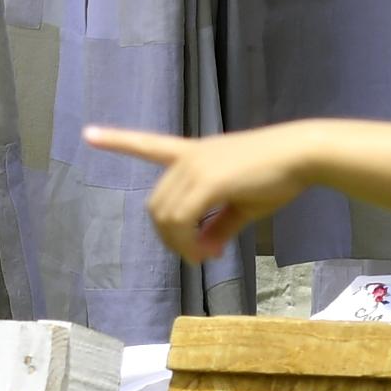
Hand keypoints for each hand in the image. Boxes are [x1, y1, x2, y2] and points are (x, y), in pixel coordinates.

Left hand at [85, 124, 310, 265]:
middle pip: (157, 207)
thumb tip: (203, 250)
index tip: (87, 134)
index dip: (118, 141)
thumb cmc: (277, 174)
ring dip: (181, 244)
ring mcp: (195, 166)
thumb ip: (217, 226)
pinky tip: (211, 251)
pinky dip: (190, 242)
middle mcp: (188, 158)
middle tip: (200, 255)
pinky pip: (182, 220)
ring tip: (208, 254)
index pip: (148, 145)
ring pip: (166, 217)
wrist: (302, 155)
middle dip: (171, 238)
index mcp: (194, 155)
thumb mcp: (242, 204)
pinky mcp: (207, 179)